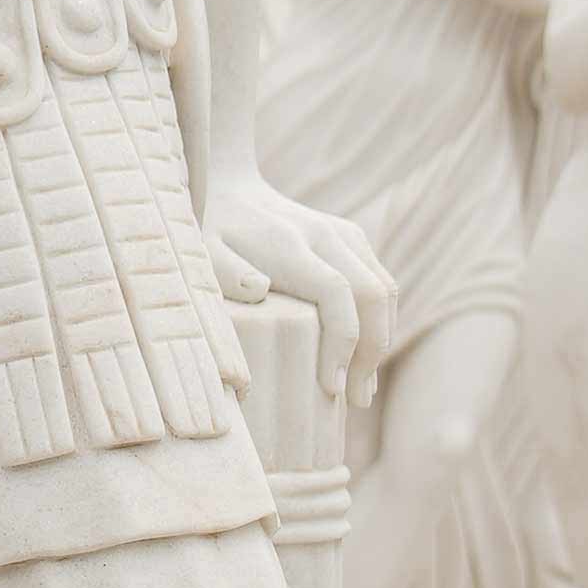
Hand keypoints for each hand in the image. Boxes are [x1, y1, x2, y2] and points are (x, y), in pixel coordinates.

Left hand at [202, 159, 395, 410]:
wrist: (229, 186)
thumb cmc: (210, 231)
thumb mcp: (202, 252)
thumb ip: (226, 272)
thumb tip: (259, 291)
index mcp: (293, 244)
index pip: (338, 293)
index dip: (343, 342)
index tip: (331, 386)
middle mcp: (328, 235)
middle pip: (373, 295)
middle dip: (371, 352)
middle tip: (357, 401)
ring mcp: (345, 234)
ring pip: (384, 290)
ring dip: (380, 341)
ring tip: (362, 389)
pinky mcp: (352, 240)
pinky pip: (379, 283)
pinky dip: (379, 322)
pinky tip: (364, 357)